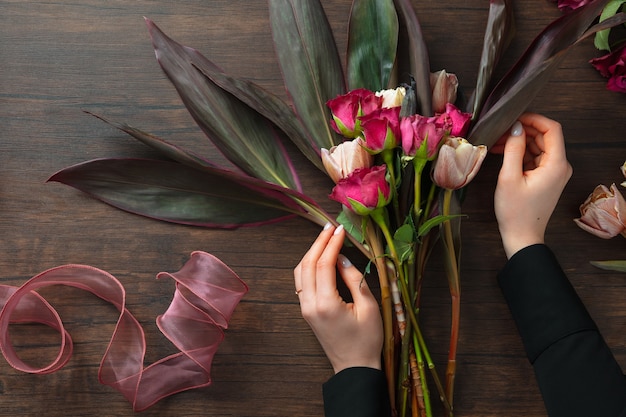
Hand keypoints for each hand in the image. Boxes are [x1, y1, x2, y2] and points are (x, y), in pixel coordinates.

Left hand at [294, 223, 382, 373]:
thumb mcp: (369, 308)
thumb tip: (342, 258)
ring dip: (311, 252)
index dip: (332, 244)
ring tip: (324, 237)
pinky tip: (319, 257)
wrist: (354, 367)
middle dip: (318, 243)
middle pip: (307, 264)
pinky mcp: (306, 311)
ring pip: (300, 272)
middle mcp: (310, 304)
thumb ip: (354, 280)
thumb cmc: (367, 340)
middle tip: (330, 227)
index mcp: (326, 304)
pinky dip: (307, 265)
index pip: (325, 264)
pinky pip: (301, 282)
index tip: (340, 229)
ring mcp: (305, 308)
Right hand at [492, 113, 572, 257]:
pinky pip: (536, 158)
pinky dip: (521, 153)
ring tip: (497, 142)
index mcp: (557, 164)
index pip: (552, 129)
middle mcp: (560, 166)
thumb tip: (515, 127)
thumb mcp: (509, 177)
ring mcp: (554, 173)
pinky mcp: (547, 178)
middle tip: (500, 130)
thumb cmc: (515, 211)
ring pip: (539, 147)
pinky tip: (503, 153)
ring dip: (520, 142)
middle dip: (523, 130)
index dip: (534, 119)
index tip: (514, 117)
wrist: (522, 237)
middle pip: (545, 137)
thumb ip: (513, 149)